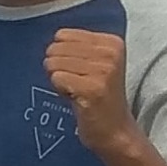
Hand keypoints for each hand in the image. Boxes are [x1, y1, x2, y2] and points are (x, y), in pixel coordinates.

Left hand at [45, 27, 135, 156]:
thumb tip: (51, 42)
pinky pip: (56, 78)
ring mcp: (104, 70)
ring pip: (53, 63)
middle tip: (78, 84)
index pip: (62, 35)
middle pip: (55, 48)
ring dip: (60, 81)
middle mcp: (111, 52)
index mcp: (112, 42)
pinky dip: (61, 91)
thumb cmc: (98, 96)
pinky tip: (77, 99)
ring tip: (78, 91)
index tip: (81, 72)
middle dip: (59, 68)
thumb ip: (75, 47)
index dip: (63, 56)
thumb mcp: (94, 63)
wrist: (115, 130)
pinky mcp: (93, 88)